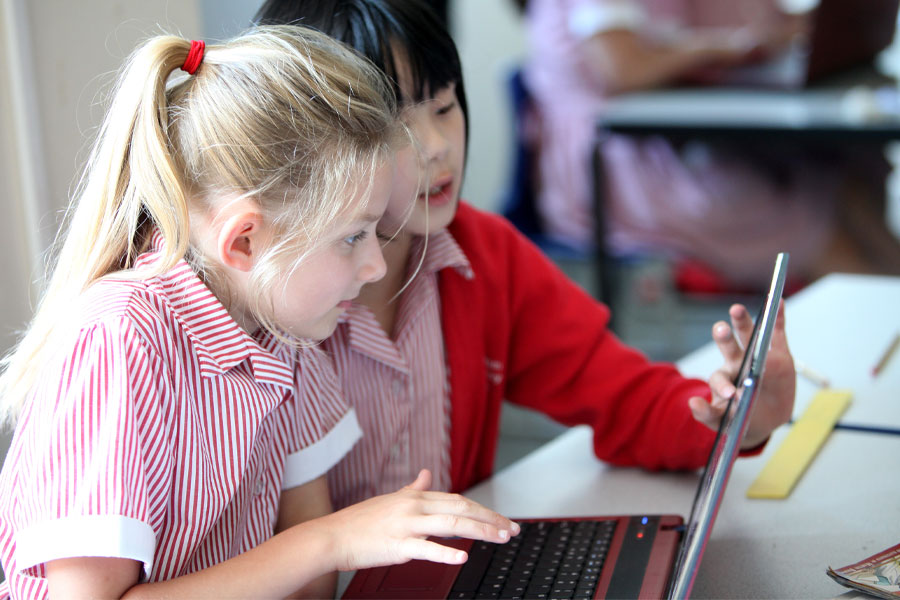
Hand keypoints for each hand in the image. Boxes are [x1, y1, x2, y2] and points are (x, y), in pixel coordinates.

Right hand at [323, 469, 519, 571]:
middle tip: (511, 530)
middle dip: (490, 519)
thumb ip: (413, 488)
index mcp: (415, 497)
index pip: (458, 500)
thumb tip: (427, 474)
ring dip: (481, 531)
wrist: (331, 536)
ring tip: (500, 539)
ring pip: (451, 525)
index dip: (483, 509)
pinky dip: (446, 553)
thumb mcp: (390, 499)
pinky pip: (426, 548)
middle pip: (461, 509)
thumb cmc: (359, 522)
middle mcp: (413, 507)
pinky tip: (463, 558)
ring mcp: (406, 525)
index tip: (501, 520)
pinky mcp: (397, 545)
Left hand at [688, 302, 794, 448]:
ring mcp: (758, 357)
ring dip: (743, 321)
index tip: (732, 395)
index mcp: (724, 378)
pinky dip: (777, 318)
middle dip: (724, 337)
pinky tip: (777, 302)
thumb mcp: (720, 421)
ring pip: (749, 335)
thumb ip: (706, 414)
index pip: (720, 378)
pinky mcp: (779, 355)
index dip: (724, 385)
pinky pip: (777, 333)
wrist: (763, 419)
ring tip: (736, 309)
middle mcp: (738, 363)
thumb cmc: (738, 419)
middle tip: (721, 329)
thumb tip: (692, 403)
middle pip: (729, 347)